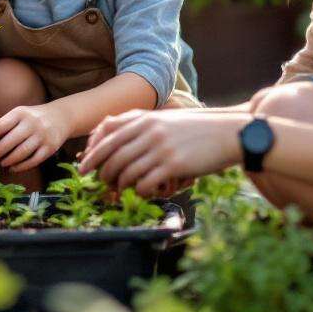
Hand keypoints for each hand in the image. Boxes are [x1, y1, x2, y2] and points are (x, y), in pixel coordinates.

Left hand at [0, 104, 68, 171]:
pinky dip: (21, 166)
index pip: (0, 126)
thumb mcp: (18, 115)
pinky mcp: (50, 148)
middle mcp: (32, 123)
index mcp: (20, 113)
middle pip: (10, 141)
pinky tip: (13, 168)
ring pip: (22, 152)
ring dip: (8, 160)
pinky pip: (33, 160)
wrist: (61, 117)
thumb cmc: (32, 118)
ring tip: (1, 164)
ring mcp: (42, 136)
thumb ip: (4, 126)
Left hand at [77, 109, 242, 195]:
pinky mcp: (173, 165)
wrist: (229, 133)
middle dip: (102, 173)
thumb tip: (111, 131)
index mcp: (145, 119)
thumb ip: (140, 124)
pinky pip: (145, 183)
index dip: (91, 154)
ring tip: (121, 191)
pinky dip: (139, 191)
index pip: (107, 136)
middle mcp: (149, 132)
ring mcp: (160, 148)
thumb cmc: (196, 129)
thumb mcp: (165, 119)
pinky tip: (143, 193)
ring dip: (120, 185)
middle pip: (112, 156)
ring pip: (126, 172)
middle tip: (102, 184)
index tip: (83, 168)